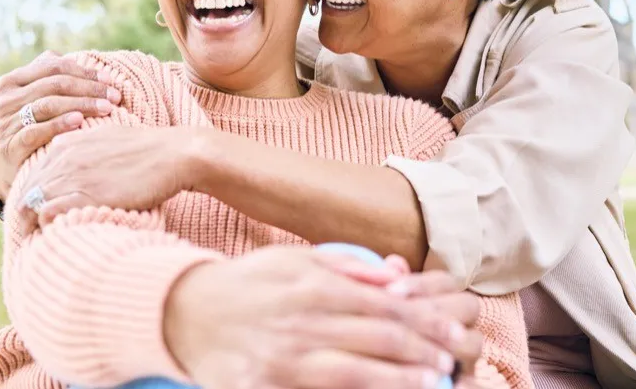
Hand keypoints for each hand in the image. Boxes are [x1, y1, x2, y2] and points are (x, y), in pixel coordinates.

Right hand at [0, 51, 122, 197]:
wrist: (2, 170)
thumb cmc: (24, 129)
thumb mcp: (28, 100)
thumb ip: (45, 78)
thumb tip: (71, 58)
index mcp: (11, 81)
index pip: (53, 67)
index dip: (84, 71)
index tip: (110, 79)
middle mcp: (5, 99)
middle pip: (54, 85)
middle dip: (90, 88)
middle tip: (115, 97)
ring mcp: (5, 123)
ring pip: (48, 105)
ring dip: (81, 104)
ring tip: (106, 108)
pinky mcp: (9, 147)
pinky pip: (36, 131)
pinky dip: (59, 124)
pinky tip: (79, 122)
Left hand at [13, 124, 192, 227]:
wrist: (173, 154)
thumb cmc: (148, 149)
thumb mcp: (107, 138)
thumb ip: (83, 149)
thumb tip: (74, 162)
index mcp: (66, 144)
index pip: (32, 175)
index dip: (34, 196)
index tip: (41, 213)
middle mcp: (63, 158)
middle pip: (27, 191)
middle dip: (27, 214)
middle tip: (38, 233)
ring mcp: (73, 176)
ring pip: (32, 204)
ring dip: (36, 223)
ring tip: (47, 238)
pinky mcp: (86, 195)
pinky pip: (48, 214)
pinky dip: (49, 226)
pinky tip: (62, 233)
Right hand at [166, 246, 481, 388]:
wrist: (181, 313)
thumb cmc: (245, 284)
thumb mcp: (291, 259)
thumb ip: (344, 266)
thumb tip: (394, 276)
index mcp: (314, 287)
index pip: (385, 305)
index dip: (425, 320)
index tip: (452, 331)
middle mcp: (303, 321)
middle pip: (379, 338)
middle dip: (424, 350)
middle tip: (454, 360)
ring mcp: (285, 358)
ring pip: (357, 372)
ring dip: (401, 379)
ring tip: (433, 383)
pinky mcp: (266, 386)